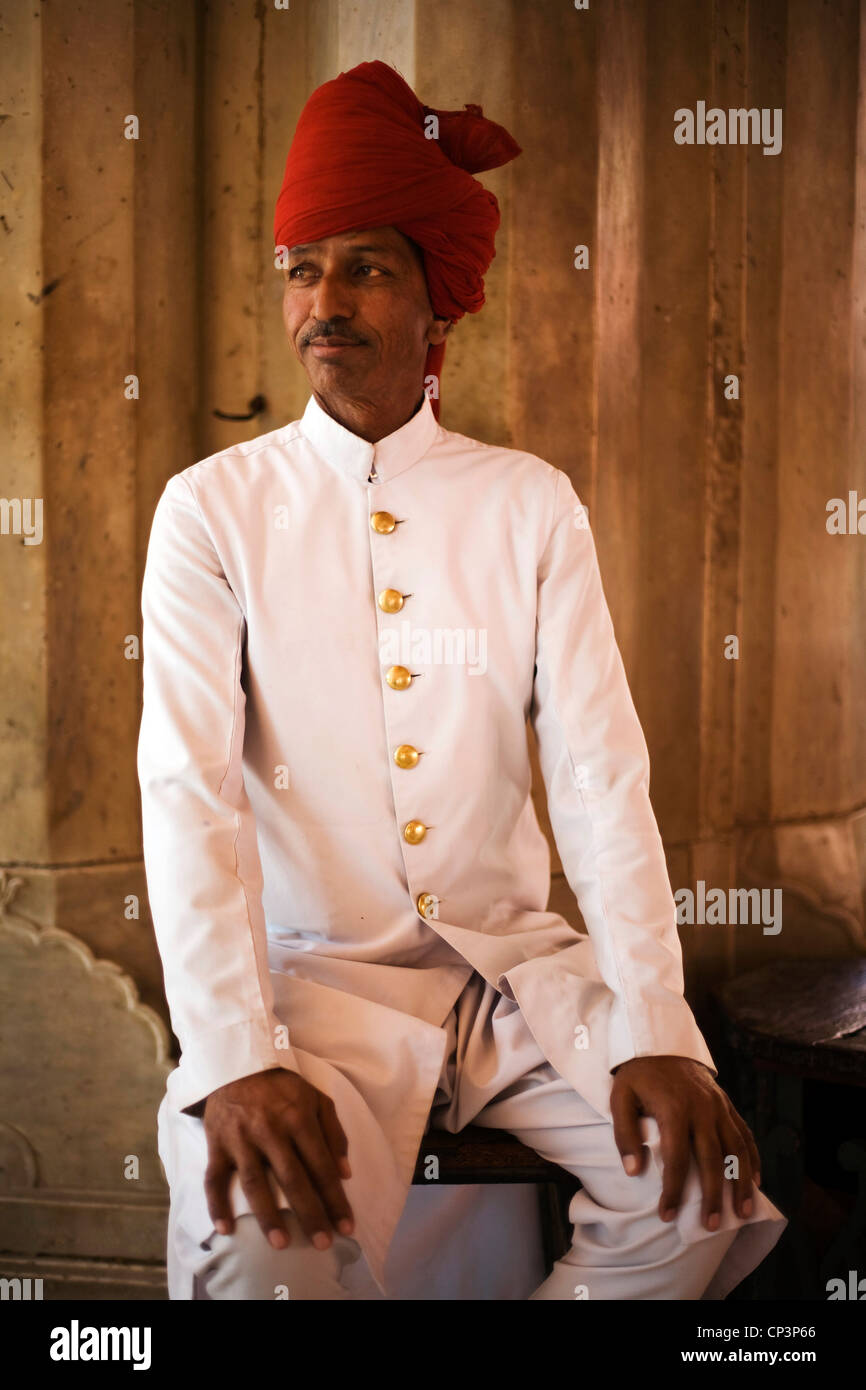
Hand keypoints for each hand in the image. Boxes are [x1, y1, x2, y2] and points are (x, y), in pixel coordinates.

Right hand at [203, 1068, 353, 1251]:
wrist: (237, 1064)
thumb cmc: (282, 1087)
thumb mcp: (317, 1098)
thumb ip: (334, 1133)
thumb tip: (345, 1173)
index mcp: (299, 1118)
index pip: (321, 1166)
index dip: (335, 1198)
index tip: (346, 1227)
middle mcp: (270, 1130)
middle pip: (292, 1179)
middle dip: (310, 1214)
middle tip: (323, 1243)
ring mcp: (241, 1139)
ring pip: (255, 1183)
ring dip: (268, 1215)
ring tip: (281, 1243)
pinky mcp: (217, 1144)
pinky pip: (214, 1178)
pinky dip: (216, 1205)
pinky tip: (225, 1229)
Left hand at [610, 1056, 760, 1231]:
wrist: (660, 1040)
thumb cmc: (638, 1075)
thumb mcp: (620, 1097)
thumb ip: (625, 1134)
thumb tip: (633, 1172)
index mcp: (674, 1110)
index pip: (677, 1159)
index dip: (673, 1190)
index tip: (667, 1215)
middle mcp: (702, 1110)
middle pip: (712, 1159)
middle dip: (714, 1195)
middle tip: (711, 1225)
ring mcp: (718, 1106)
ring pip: (736, 1149)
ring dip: (741, 1182)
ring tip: (743, 1212)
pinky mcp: (727, 1103)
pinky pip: (744, 1133)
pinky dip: (753, 1158)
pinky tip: (756, 1181)